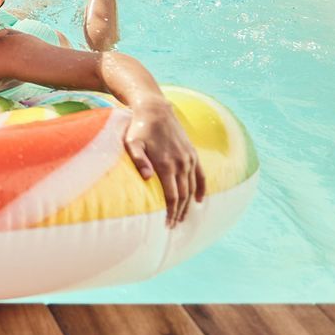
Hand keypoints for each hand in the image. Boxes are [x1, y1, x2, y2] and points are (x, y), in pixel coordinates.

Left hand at [123, 99, 203, 226]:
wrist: (155, 109)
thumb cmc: (139, 128)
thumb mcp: (132, 143)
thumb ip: (138, 160)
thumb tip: (147, 178)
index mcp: (166, 164)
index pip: (172, 196)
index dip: (171, 212)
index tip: (167, 224)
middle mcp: (181, 163)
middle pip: (184, 195)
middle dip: (180, 212)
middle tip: (174, 225)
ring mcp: (188, 158)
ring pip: (193, 187)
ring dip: (189, 204)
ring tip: (183, 217)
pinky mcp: (192, 153)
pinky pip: (201, 175)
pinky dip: (202, 189)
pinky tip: (199, 200)